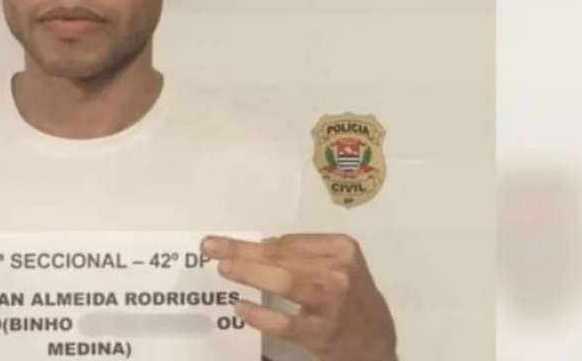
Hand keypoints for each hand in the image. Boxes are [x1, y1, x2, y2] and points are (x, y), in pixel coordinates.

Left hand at [201, 233, 396, 360]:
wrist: (377, 345)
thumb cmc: (352, 299)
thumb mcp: (340, 267)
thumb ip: (305, 255)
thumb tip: (260, 246)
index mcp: (342, 248)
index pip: (288, 242)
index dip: (255, 243)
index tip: (226, 243)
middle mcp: (339, 272)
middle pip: (281, 257)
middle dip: (242, 252)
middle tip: (210, 248)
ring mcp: (332, 303)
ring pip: (284, 282)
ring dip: (249, 273)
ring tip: (224, 269)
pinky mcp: (323, 332)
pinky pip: (284, 322)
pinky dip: (260, 314)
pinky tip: (241, 308)